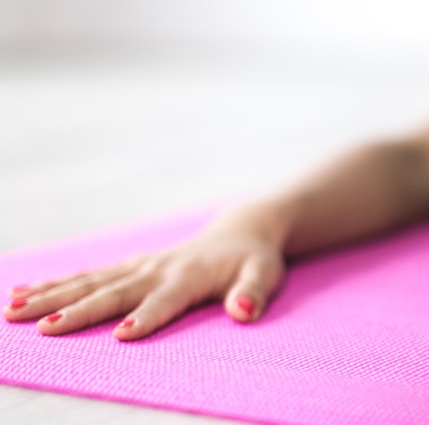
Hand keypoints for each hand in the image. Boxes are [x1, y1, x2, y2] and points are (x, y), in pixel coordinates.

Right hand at [3, 210, 285, 339]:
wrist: (241, 232)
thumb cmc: (254, 261)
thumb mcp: (265, 276)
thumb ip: (254, 293)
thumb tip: (244, 311)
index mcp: (190, 276)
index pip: (165, 300)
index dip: (146, 316)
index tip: (121, 334)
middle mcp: (158, 269)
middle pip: (114, 292)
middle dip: (79, 310)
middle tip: (45, 328)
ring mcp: (140, 266)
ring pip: (90, 281)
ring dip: (52, 295)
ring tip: (13, 309)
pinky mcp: (129, 266)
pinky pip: (88, 275)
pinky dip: (55, 283)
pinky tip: (22, 293)